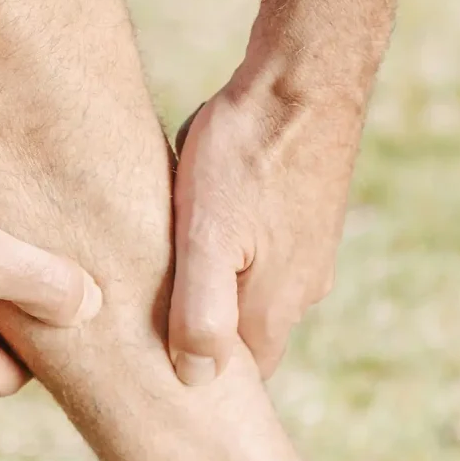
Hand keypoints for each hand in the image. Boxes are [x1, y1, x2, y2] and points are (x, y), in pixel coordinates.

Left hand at [170, 58, 364, 382]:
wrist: (300, 81)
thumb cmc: (246, 156)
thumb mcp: (207, 236)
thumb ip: (202, 312)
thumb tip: (196, 379)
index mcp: (274, 306)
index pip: (240, 377)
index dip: (198, 377)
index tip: (156, 365)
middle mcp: (301, 289)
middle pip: (245, 337)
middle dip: (200, 333)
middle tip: (152, 315)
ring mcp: (306, 253)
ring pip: (250, 294)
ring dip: (212, 290)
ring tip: (168, 267)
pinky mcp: (302, 221)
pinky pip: (261, 258)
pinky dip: (229, 256)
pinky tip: (203, 229)